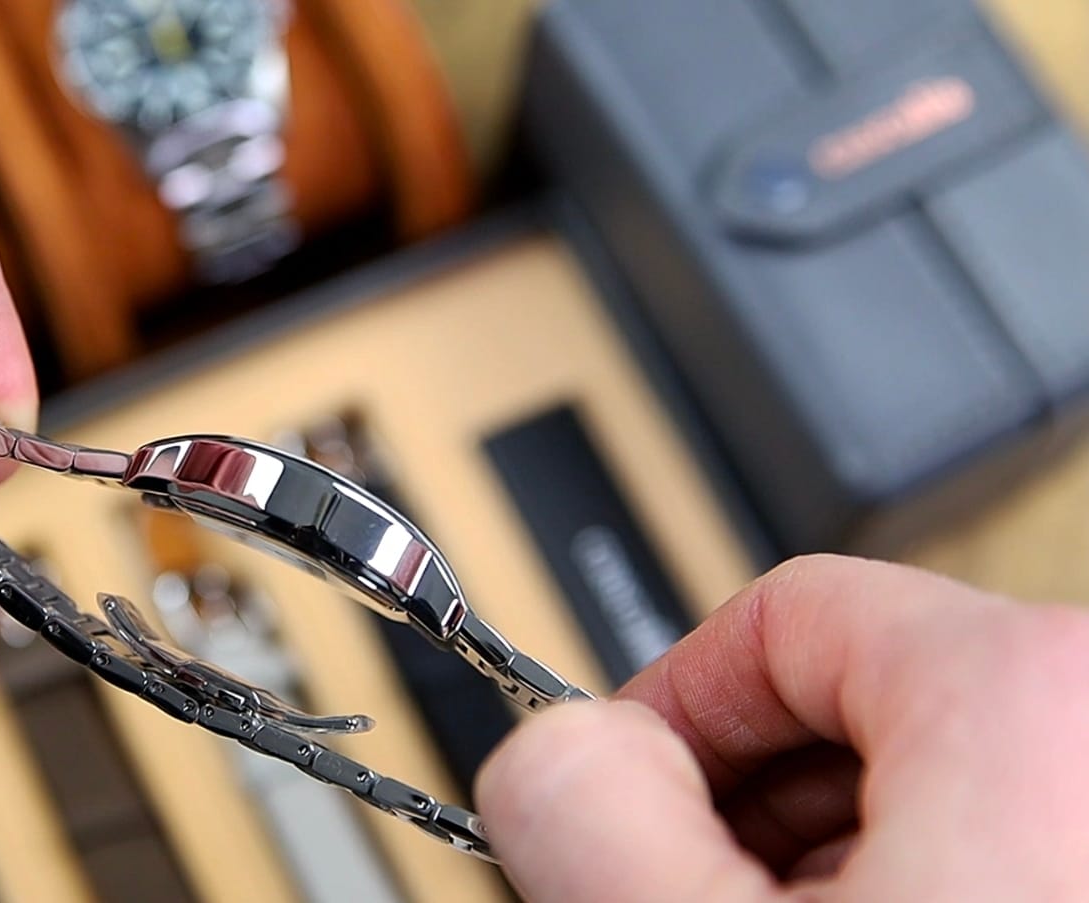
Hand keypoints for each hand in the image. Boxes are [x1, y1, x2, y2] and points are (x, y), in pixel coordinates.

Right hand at [478, 554, 1088, 900]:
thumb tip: (552, 754)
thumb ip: (597, 817)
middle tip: (706, 883)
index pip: (785, 610)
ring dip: (841, 849)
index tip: (632, 783)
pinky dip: (941, 873)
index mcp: (1028, 694)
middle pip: (865, 691)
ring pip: (947, 773)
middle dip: (755, 795)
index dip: (673, 702)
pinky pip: (1026, 826)